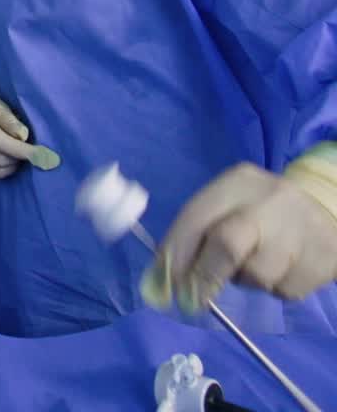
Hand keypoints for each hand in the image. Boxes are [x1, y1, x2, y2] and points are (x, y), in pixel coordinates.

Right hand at [0, 86, 60, 180]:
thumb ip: (12, 121)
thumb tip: (24, 137)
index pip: (11, 147)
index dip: (29, 153)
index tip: (46, 157)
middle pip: (5, 161)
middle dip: (18, 157)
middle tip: (22, 149)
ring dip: (9, 164)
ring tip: (10, 152)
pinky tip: (0, 158)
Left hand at [143, 162, 336, 314]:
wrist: (325, 206)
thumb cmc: (260, 209)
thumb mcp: (229, 205)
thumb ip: (196, 234)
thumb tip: (161, 279)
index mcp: (237, 182)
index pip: (196, 218)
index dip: (176, 255)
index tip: (163, 284)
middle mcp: (268, 200)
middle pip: (226, 245)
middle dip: (204, 276)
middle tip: (192, 299)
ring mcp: (299, 228)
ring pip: (256, 275)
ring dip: (246, 281)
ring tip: (256, 263)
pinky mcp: (324, 257)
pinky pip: (285, 290)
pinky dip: (276, 288)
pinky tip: (284, 267)